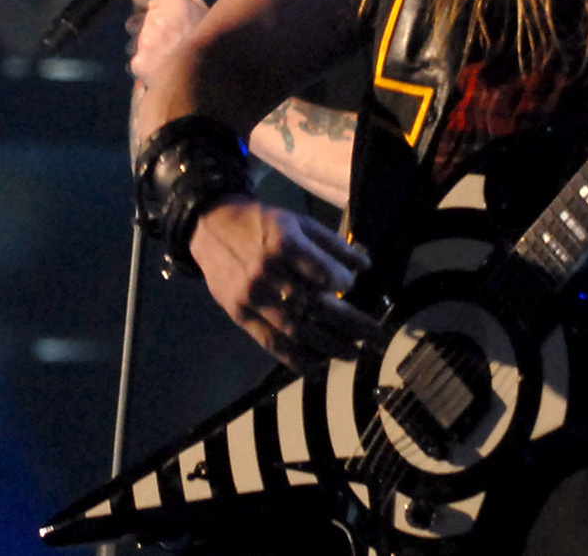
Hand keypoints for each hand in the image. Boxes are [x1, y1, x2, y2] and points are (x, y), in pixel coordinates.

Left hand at [126, 0, 208, 81]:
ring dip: (145, 44)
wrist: (206, 74)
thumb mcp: (203, 8)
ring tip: (165, 53)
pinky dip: (146, 63)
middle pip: (137, 16)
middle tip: (167, 35)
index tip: (155, 6)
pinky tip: (161, 66)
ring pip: (135, 39)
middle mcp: (152, 19)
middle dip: (146, 23)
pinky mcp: (138, 63)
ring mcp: (142, 42)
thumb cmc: (209, 38)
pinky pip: (137, 59)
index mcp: (169, 3)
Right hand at [190, 197, 381, 369]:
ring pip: (295, 330)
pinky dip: (295, 358)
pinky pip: (270, 343)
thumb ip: (332, 244)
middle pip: (313, 305)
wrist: (212, 228)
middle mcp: (267, 274)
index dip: (341, 282)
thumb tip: (364, 265)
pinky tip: (317, 365)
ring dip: (328, 346)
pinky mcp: (240, 316)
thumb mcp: (298, 221)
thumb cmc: (262, 223)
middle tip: (376, 335)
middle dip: (349, 323)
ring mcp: (252, 298)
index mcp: (283, 244)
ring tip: (354, 354)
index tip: (352, 286)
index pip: (319, 271)